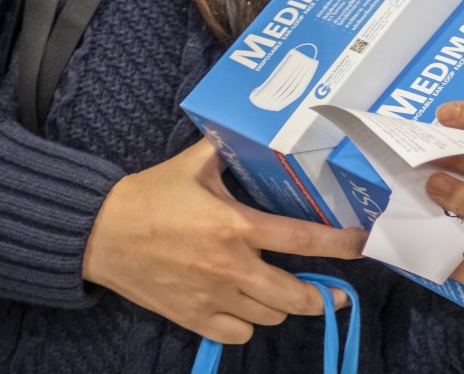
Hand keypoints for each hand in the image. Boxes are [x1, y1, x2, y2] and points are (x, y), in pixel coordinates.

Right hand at [84, 139, 366, 343]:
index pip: (303, 241)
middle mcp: (231, 267)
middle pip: (296, 297)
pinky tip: (246, 308)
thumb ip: (229, 150)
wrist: (101, 233)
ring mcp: (213, 297)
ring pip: (270, 316)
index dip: (340, 246)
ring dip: (283, 307)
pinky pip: (239, 333)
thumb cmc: (149, 195)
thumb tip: (254, 130)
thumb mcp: (195, 164)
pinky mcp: (193, 318)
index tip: (363, 247)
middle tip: (335, 291)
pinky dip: (248, 324)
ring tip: (285, 293)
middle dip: (323, 296)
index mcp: (237, 226)